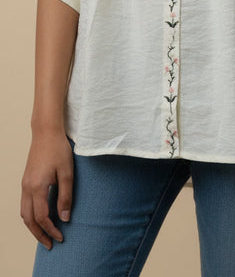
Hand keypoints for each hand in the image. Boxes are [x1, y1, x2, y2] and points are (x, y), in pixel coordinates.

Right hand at [20, 129, 73, 248]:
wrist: (46, 133)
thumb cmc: (59, 150)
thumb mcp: (67, 173)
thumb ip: (66, 196)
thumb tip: (65, 218)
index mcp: (37, 188)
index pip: (42, 217)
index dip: (51, 229)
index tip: (61, 237)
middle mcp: (26, 189)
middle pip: (29, 220)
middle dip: (39, 234)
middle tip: (50, 244)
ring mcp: (24, 185)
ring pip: (24, 214)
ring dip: (33, 226)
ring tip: (45, 234)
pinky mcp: (26, 181)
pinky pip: (24, 205)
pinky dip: (31, 216)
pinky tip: (40, 217)